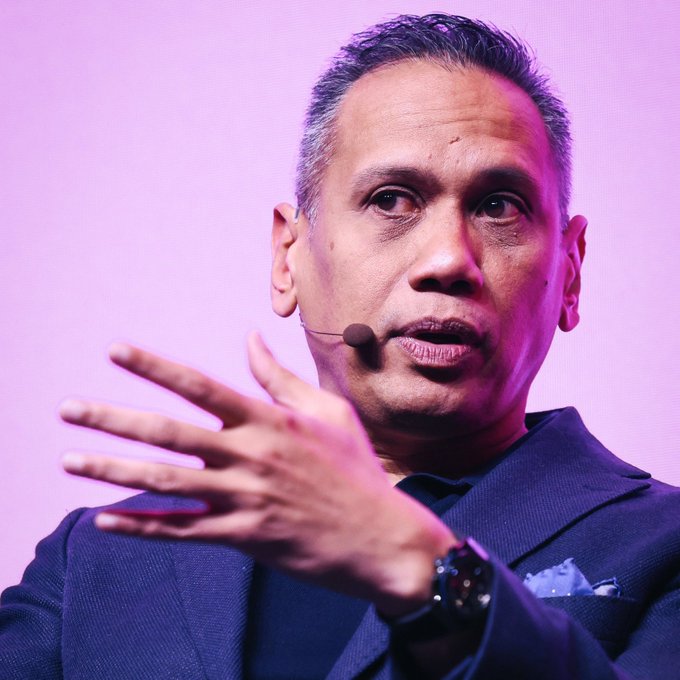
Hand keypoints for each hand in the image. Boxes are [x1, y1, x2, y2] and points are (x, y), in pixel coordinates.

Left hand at [60, 333, 456, 613]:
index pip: (200, 385)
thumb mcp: (328, 412)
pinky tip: (106, 519)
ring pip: (166, 482)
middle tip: (68, 409)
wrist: (380, 537)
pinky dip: (142, 525)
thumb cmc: (356, 469)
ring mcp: (245, 498)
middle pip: (169, 433)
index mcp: (270, 420)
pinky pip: (183, 530)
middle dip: (113, 418)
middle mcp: (251, 455)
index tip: (117, 350)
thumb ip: (281, 378)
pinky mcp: (244, 535)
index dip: (155, 367)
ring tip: (70, 461)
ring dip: (113, 471)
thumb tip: (250, 339)